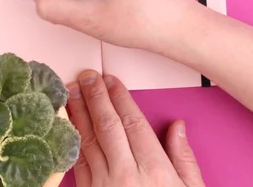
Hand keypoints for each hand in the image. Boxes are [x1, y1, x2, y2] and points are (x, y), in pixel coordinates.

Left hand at [66, 70, 204, 186]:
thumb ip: (185, 159)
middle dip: (95, 97)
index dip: (120, 98)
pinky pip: (78, 164)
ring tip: (71, 92)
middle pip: (107, 126)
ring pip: (88, 141)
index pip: (133, 123)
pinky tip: (68, 127)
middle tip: (86, 76)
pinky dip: (72, 141)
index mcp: (156, 171)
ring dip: (78, 114)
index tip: (110, 80)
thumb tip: (178, 127)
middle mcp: (127, 176)